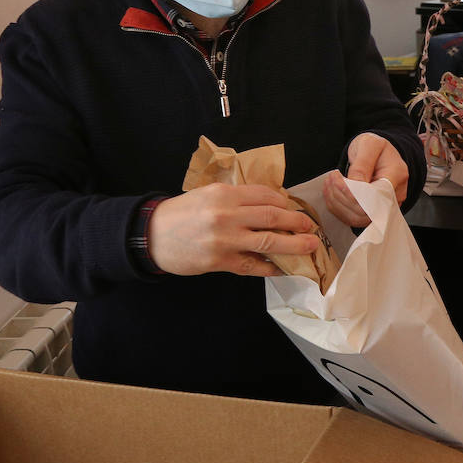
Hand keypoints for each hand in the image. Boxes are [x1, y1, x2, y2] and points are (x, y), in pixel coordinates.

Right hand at [147, 184, 320, 276]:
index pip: (266, 196)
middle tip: (311, 227)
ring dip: (294, 245)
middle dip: (297, 222)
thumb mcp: (208, 194)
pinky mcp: (220, 261)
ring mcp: (225, 239)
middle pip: (274, 217)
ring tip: (310, 246)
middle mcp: (228, 214)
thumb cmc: (183, 213)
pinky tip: (283, 268)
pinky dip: (271, 267)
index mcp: (226, 194)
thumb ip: (237, 198)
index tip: (296, 209)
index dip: (286, 203)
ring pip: (269, 241)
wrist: (152, 235)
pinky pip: (253, 265)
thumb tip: (272, 204)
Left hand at [324, 132, 409, 226]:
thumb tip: (354, 186)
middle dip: (341, 196)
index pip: (375, 196)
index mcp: (396, 175)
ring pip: (356, 219)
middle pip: (364, 211)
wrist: (378, 153)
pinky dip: (337, 207)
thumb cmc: (375, 147)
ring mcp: (384, 207)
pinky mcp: (372, 212)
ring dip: (337, 203)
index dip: (352, 193)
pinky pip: (352, 219)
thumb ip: (362, 164)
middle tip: (331, 179)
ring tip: (330, 184)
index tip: (336, 178)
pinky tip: (332, 193)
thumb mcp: (369, 144)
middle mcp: (394, 195)